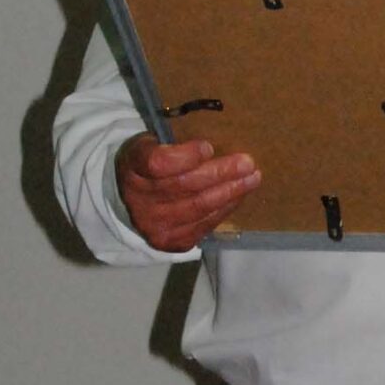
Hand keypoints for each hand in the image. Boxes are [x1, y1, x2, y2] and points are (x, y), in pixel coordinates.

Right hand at [116, 132, 260, 252]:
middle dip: (221, 174)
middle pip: (185, 186)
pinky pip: (204, 225)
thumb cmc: (150, 164)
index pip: (158, 163)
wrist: (132, 200)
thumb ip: (173, 143)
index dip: (185, 156)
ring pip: (199, 208)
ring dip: (231, 192)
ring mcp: (154, 224)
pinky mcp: (169, 241)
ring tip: (252, 179)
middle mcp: (139, 200)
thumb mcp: (151, 144)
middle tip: (248, 163)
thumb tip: (213, 145)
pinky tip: (238, 196)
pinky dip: (225, 209)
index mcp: (132, 167)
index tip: (208, 147)